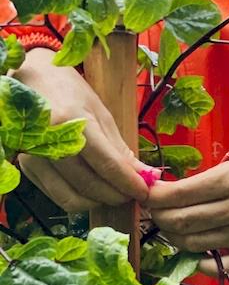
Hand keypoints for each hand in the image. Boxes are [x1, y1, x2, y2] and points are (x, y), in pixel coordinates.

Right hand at [14, 48, 149, 210]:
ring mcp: (35, 156)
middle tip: (131, 195)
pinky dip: (79, 199)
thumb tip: (146, 175)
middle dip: (116, 196)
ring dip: (98, 202)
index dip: (129, 183)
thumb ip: (120, 150)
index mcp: (73, 122)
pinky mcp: (27, 167)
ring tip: (113, 193)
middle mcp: (51, 141)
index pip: (107, 164)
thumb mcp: (102, 115)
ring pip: (72, 198)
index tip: (145, 192)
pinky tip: (92, 191)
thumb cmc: (71, 94)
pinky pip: (57, 196)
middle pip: (89, 185)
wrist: (33, 82)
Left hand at [146, 157, 228, 274]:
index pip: (181, 194)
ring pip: (193, 244)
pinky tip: (196, 255)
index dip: (156, 197)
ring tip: (173, 227)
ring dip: (175, 237)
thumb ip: (196, 182)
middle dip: (160, 217)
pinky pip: (220, 266)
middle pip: (183, 221)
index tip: (146, 196)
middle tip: (156, 212)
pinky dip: (202, 264)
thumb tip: (158, 194)